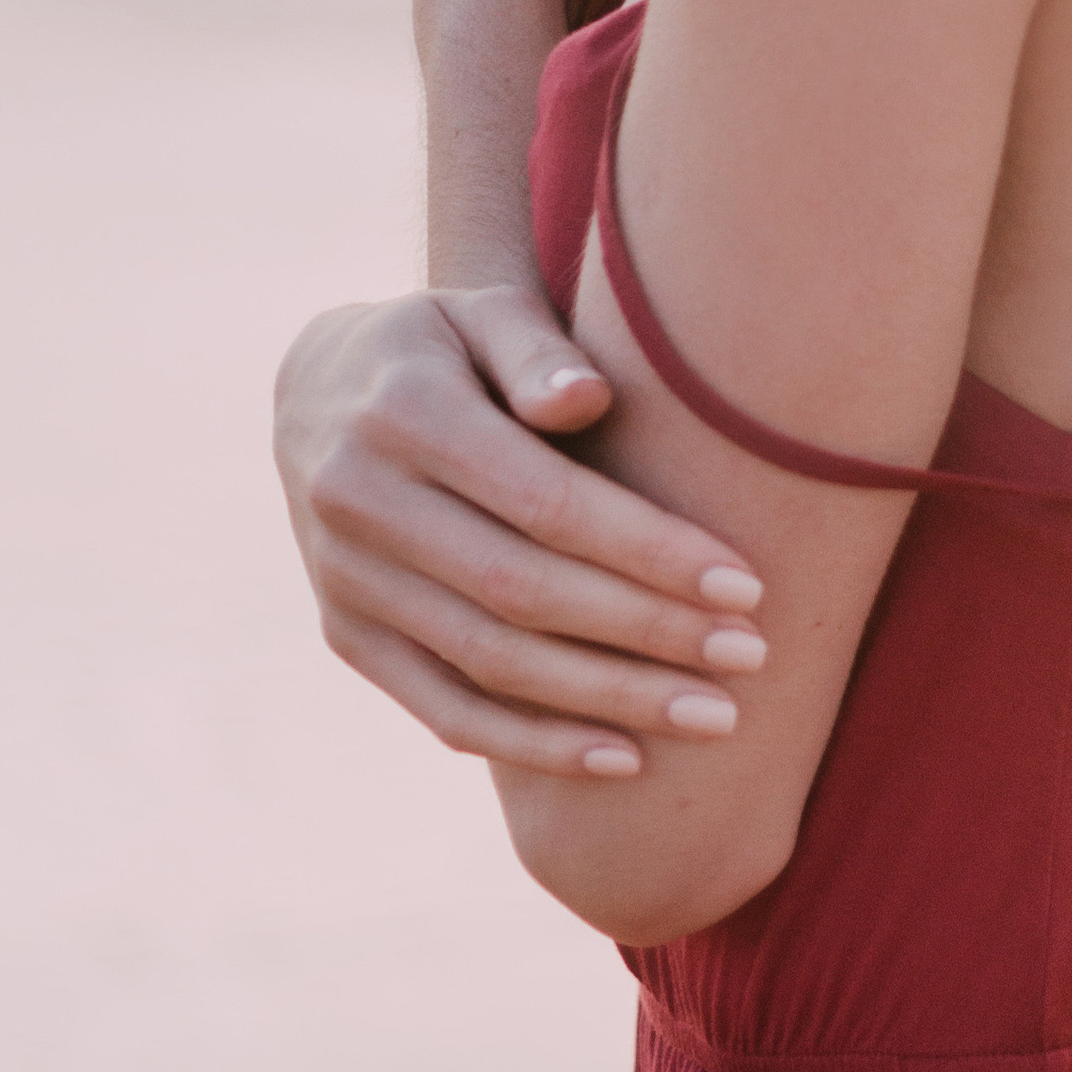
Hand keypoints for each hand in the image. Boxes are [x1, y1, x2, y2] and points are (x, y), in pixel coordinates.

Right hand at [275, 286, 767, 778]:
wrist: (320, 390)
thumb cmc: (446, 345)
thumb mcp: (483, 314)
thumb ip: (536, 351)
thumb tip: (587, 397)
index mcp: (402, 410)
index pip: (542, 501)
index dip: (647, 551)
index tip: (745, 585)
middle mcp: (358, 500)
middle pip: (521, 590)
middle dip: (647, 632)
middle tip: (751, 655)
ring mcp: (343, 579)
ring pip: (489, 664)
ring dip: (608, 700)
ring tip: (716, 717)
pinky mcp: (345, 637)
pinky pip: (444, 710)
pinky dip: (533, 746)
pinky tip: (623, 757)